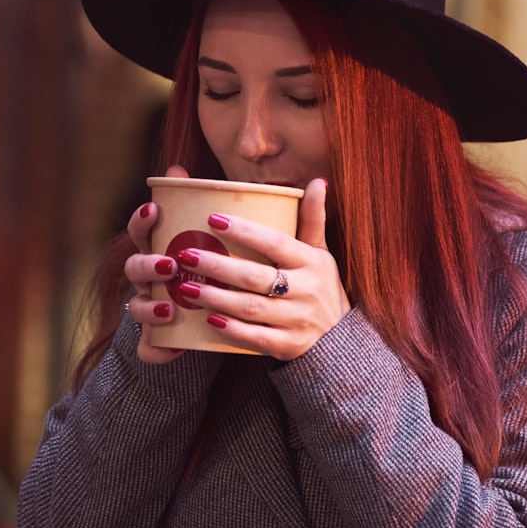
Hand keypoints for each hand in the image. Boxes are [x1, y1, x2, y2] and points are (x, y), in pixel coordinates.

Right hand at [124, 164, 188, 363]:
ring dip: (149, 308)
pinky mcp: (157, 340)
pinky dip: (157, 350)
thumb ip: (205, 208)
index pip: (141, 231)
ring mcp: (149, 310)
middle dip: (147, 265)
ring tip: (170, 309)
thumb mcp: (212, 240)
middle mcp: (148, 280)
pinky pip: (149, 348)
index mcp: (158, 251)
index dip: (141, 220)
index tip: (155, 211)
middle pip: (134, 269)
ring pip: (136, 308)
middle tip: (169, 264)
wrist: (205, 322)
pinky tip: (170, 351)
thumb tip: (183, 168)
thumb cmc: (208, 272)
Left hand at [173, 177, 350, 360]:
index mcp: (310, 262)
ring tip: (186, 287)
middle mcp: (305, 290)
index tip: (212, 218)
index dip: (245, 231)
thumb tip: (317, 182)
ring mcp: (297, 320)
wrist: (340, 339)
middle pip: (255, 276)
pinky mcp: (288, 345)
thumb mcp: (321, 252)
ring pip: (251, 307)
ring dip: (217, 298)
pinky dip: (233, 330)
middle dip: (218, 266)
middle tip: (187, 255)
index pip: (275, 242)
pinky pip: (257, 338)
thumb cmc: (321, 286)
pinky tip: (209, 320)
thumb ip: (313, 218)